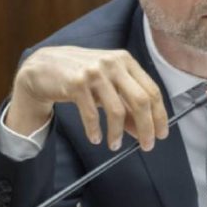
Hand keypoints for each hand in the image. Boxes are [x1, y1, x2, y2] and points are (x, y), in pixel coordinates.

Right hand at [6, 46, 167, 150]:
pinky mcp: (76, 83)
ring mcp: (94, 72)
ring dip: (118, 133)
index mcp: (126, 61)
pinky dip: (95, 130)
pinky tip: (96, 138)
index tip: (161, 133)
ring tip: (115, 145)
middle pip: (141, 100)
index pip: (152, 90)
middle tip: (147, 145)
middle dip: (146, 127)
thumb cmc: (82, 77)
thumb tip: (144, 130)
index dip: (160, 115)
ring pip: (117, 110)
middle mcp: (113, 63)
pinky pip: (91, 114)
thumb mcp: (108, 86)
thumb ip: (127, 104)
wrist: (44, 66)